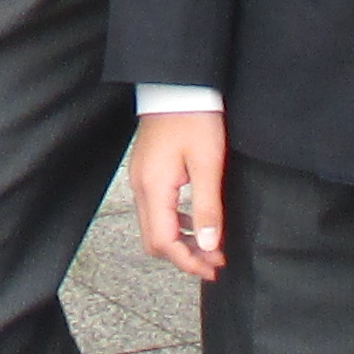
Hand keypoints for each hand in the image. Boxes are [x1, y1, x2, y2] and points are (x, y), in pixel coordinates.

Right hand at [129, 109, 227, 281]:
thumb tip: (209, 245)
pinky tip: (196, 223)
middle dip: (183, 257)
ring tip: (210, 247)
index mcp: (154, 188)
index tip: (213, 268)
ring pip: (153, 228)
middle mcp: (140, 188)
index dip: (188, 261)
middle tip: (214, 262)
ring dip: (180, 243)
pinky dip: (174, 225)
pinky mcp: (145, 173)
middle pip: (154, 241)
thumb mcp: (207, 164)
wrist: (177, 85)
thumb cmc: (195, 119)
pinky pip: (155, 211)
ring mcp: (139, 180)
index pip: (164, 242)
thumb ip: (207, 208)